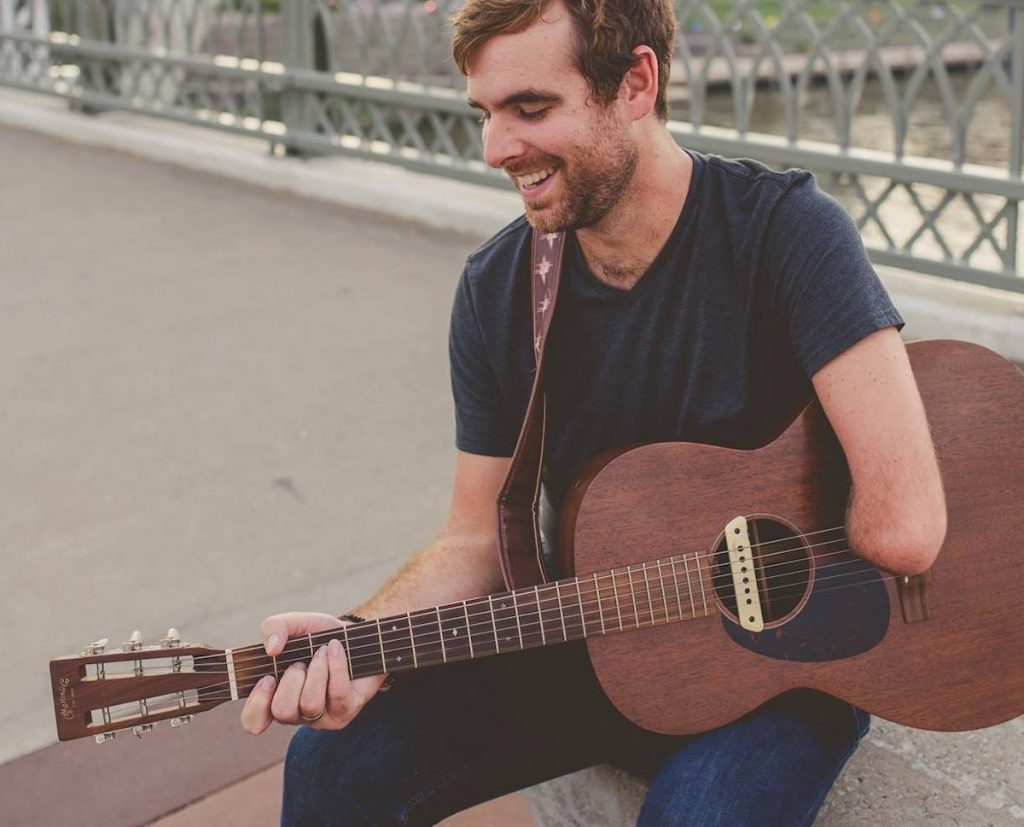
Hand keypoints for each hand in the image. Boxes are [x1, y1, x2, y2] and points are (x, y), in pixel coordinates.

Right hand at [240, 611, 386, 734]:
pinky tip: (336, 649)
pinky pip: (337, 694)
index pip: (254, 723)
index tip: (268, 679)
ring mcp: (320, 717)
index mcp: (275, 697)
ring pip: (310, 703)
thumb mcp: (296, 624)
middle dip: (292, 679)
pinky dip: (336, 666)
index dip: (257, 705)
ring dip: (317, 670)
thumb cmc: (321, 635)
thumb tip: (271, 649)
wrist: (359, 637)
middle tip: (301, 662)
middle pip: (283, 711)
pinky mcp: (344, 712)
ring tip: (322, 651)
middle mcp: (295, 713)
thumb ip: (274, 627)